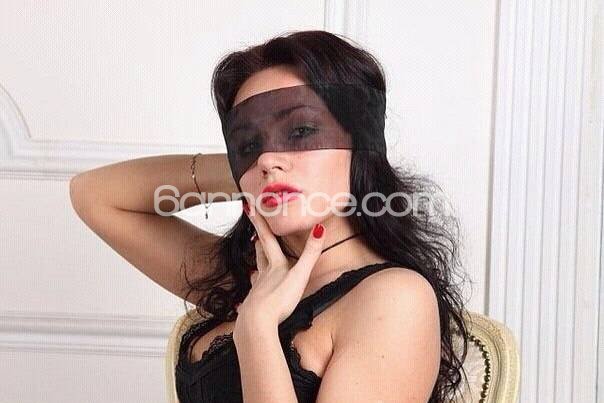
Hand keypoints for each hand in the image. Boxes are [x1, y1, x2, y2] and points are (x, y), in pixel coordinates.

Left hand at [236, 198, 325, 327]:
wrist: (257, 322)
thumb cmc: (279, 299)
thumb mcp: (299, 275)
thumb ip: (310, 254)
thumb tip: (320, 228)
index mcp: (275, 266)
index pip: (268, 239)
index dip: (260, 223)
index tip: (251, 208)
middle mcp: (264, 275)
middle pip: (261, 254)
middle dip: (259, 241)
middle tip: (254, 231)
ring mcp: (257, 290)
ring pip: (256, 272)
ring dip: (257, 262)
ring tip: (255, 258)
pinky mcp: (254, 304)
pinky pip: (253, 293)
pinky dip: (253, 290)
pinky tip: (251, 294)